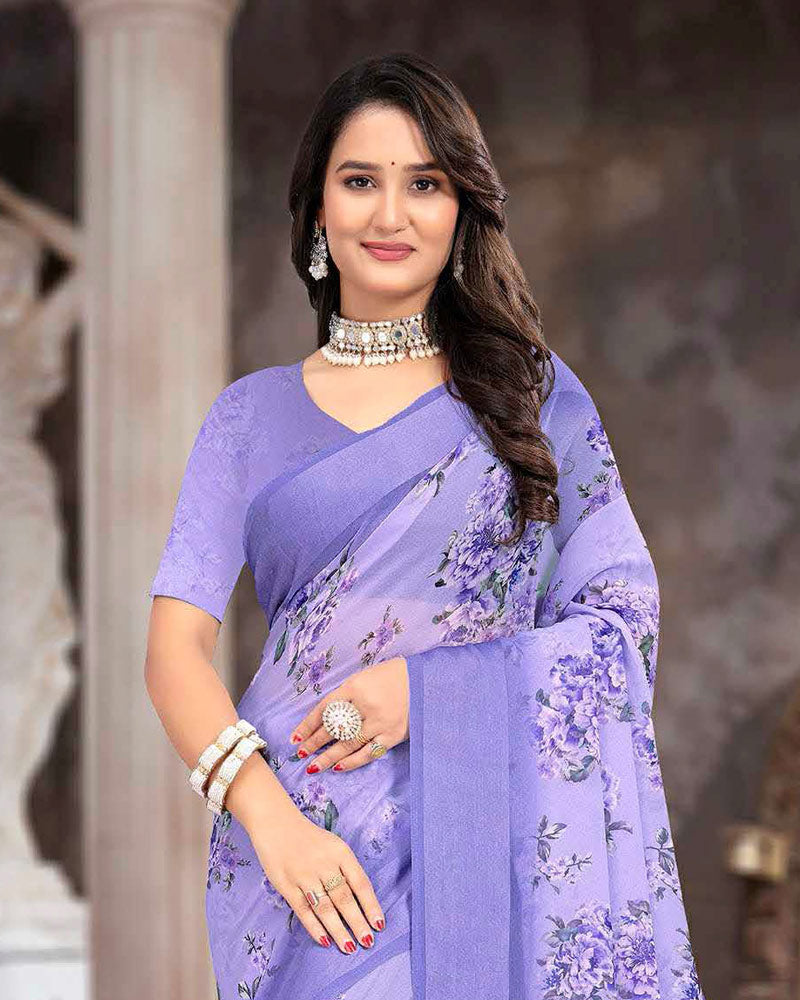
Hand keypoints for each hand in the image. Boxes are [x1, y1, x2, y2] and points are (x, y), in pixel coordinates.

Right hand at [251, 807, 384, 952]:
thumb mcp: (334, 845)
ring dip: (338, 930)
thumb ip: (346, 869)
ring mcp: (304, 876)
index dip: (371, 905)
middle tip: (368, 941)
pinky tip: (324, 940)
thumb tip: (361, 900)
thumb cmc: (310, 838)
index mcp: (340, 852)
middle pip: (344, 898)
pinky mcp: (286, 885)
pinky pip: (303, 910)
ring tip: (349, 947)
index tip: (379, 924)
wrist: (276, 823)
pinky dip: (314, 927)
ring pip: (325, 908)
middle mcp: (324, 864)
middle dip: (357, 923)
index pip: (360, 882)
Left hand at [290, 656, 408, 772]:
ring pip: (348, 744)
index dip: (308, 725)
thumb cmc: (390, 677)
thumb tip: (324, 719)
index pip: (324, 709)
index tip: (295, 737)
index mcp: (355, 686)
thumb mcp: (364, 677)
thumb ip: (346, 696)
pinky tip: (338, 767)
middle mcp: (365, 705)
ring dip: (328, 756)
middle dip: (314, 742)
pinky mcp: (393, 735)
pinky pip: (368, 752)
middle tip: (300, 753)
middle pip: (333, 728)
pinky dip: (352, 761)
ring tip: (313, 766)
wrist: (425, 681)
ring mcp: (380, 722)